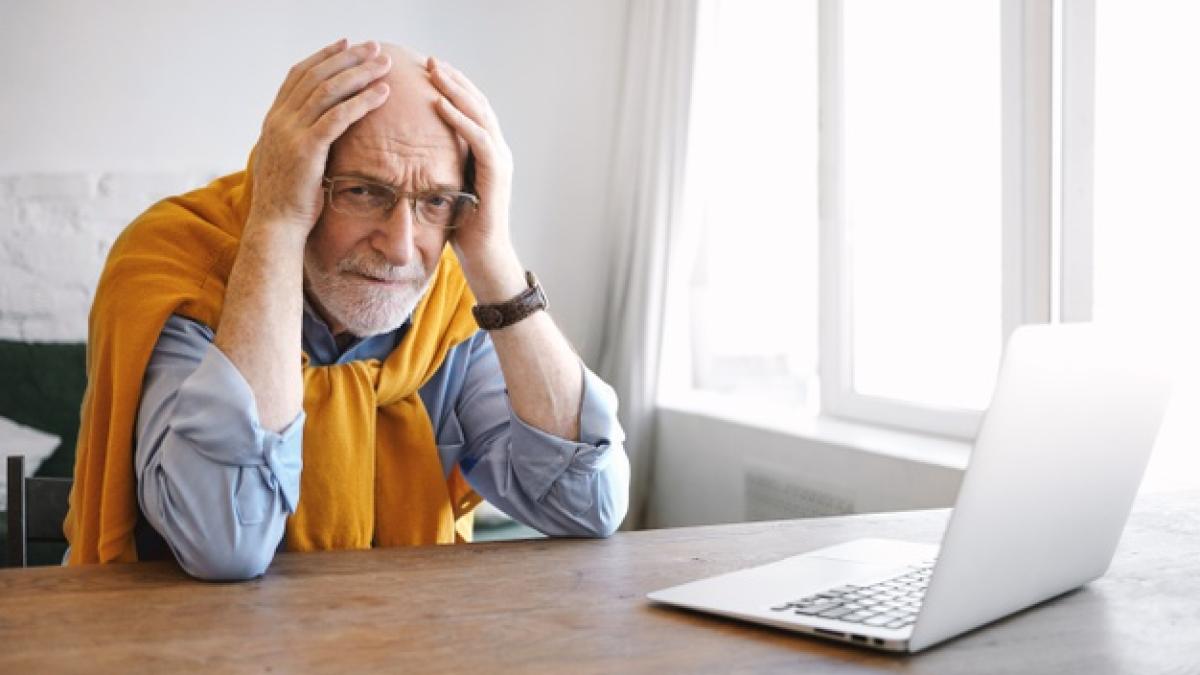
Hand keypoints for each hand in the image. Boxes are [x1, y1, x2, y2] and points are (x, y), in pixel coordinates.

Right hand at [248, 40, 392, 234]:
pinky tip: (381, 94)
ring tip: (383, 64)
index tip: (345, 44)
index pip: (298, 76)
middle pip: (316, 76)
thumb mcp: (288, 160)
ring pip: (328, 91)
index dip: (323, 57)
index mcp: (274, 120)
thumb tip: (317, 127)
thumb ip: (299, 138)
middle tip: (373, 47)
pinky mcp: (307, 149)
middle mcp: (279, 120)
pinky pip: (338, 117)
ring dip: (359, 74)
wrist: (276, 226)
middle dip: (347, 58)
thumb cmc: (288, 199)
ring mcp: (290, 133)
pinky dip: (362, 102)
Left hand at [427, 57, 516, 266]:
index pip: (471, 109)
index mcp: (487, 152)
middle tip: (430, 60)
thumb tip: (410, 152)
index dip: (452, 87)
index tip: (429, 70)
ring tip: (435, 72)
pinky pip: (479, 138)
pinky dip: (460, 119)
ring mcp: (500, 160)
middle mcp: (497, 151)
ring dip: (456, 90)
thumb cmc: (462, 228)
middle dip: (454, 80)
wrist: (485, 257)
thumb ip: (439, 165)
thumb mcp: (446, 188)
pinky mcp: (496, 174)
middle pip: (477, 103)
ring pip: (480, 113)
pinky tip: (441, 104)